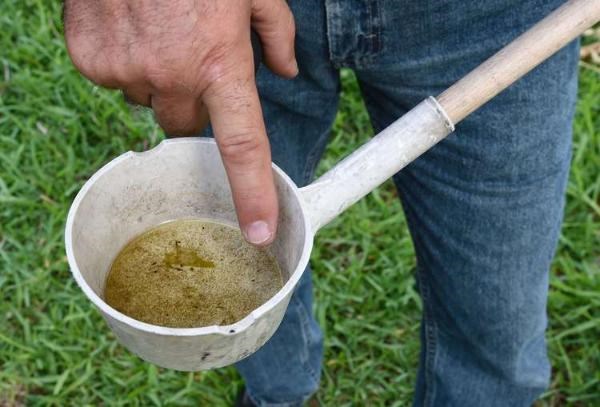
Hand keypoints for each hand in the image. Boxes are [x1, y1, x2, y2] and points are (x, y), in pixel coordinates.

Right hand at [63, 0, 296, 245]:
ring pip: (148, 102)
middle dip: (194, 106)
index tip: (259, 232)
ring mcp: (126, 71)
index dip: (253, 194)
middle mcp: (172, 78)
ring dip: (158, 81)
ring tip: (159, 31)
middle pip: (186, 128)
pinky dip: (125, 62)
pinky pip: (114, 80)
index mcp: (220, 64)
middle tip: (193, 65)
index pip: (242, 146)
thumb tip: (287, 72)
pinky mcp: (91, 60)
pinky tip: (132, 27)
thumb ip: (275, 34)